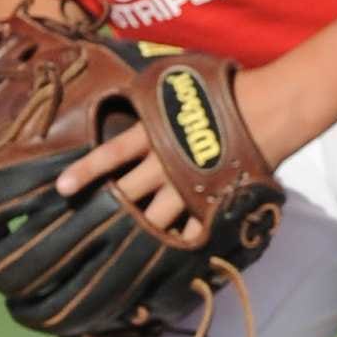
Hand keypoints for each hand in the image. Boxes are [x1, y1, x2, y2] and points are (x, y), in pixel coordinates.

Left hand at [53, 61, 300, 240]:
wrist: (274, 105)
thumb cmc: (229, 87)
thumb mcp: (184, 81)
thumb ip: (159, 94)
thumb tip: (138, 91)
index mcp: (155, 132)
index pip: (112, 153)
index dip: (86, 171)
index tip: (62, 189)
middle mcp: (166, 161)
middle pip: (128, 194)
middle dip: (109, 211)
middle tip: (89, 229)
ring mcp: (189, 183)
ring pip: (155, 218)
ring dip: (141, 233)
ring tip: (124, 252)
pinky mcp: (214, 198)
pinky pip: (193, 227)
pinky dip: (182, 241)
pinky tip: (172, 255)